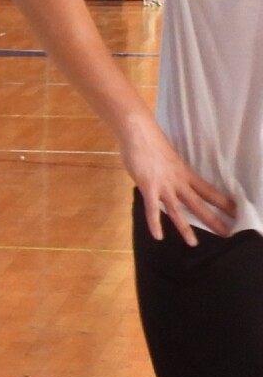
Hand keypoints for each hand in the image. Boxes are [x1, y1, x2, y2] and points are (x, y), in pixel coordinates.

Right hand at [121, 119, 235, 243]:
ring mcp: (164, 185)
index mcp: (186, 173)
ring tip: (193, 243)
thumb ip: (171, 171)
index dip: (224, 202)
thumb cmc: (151, 142)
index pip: (210, 191)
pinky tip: (158, 236)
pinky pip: (152, 209)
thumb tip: (170, 178)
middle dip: (214, 219)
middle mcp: (179, 181)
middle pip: (200, 203)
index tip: (236, 212)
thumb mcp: (168, 158)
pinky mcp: (148, 187)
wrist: (139, 132)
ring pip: (178, 210)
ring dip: (186, 228)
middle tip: (227, 233)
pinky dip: (155, 223)